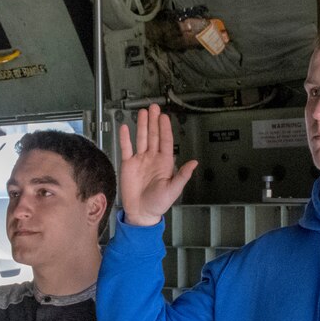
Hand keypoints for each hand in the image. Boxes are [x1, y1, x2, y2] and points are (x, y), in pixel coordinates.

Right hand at [116, 105, 196, 227]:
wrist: (141, 212)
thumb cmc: (158, 203)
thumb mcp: (173, 190)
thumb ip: (182, 175)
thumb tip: (194, 163)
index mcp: (164, 163)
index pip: (165, 141)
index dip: (165, 128)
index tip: (164, 117)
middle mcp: (152, 158)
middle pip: (153, 135)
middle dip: (154, 121)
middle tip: (154, 107)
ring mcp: (140, 160)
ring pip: (141, 138)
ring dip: (142, 125)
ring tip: (143, 113)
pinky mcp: (128, 164)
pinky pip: (126, 148)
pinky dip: (125, 138)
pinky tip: (125, 128)